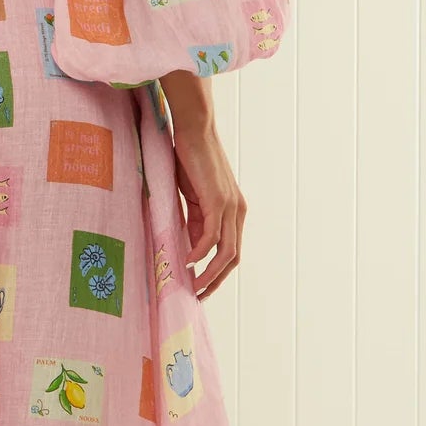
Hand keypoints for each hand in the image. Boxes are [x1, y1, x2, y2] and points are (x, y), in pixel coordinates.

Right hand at [158, 72, 245, 299]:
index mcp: (233, 211)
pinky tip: (187, 261)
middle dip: (215, 281)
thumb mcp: (191, 196)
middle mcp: (238, 211)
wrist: (193, 128)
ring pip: (226, 251)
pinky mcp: (218, 199)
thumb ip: (194, 219)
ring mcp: (230, 206)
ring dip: (209, 273)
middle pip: (233, 258)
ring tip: (191, 286)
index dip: (217, 273)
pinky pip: (212, 235)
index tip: (199, 288)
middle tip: (196, 297)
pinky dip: (200, 252)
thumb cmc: (189, 159)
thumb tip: (188, 245)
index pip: (230, 252)